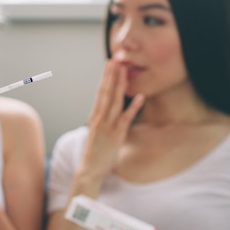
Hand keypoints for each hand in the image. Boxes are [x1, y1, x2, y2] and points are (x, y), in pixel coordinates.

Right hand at [80, 59, 143, 179]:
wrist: (90, 169)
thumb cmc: (95, 152)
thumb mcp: (96, 132)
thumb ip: (101, 120)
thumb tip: (106, 110)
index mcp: (95, 116)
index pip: (100, 93)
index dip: (105, 78)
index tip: (109, 65)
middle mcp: (100, 118)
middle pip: (106, 93)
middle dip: (110, 76)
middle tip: (114, 60)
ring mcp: (107, 126)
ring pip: (115, 101)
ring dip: (119, 85)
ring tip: (124, 71)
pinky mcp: (116, 135)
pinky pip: (126, 118)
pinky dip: (134, 107)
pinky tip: (140, 96)